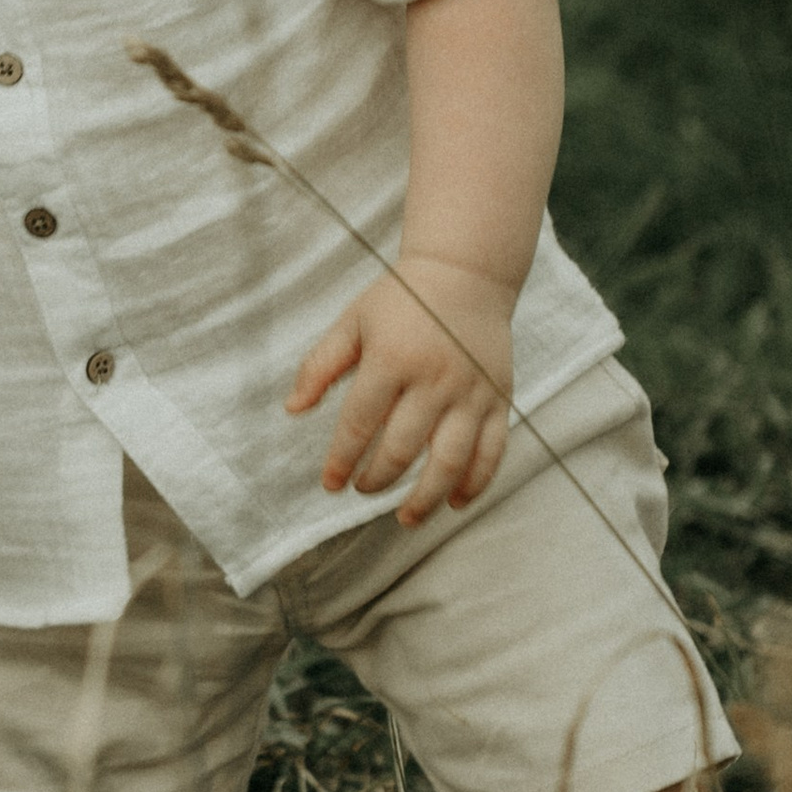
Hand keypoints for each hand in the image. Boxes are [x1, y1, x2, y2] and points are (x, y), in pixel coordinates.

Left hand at [286, 253, 516, 523]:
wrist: (466, 273)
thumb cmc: (401, 299)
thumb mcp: (352, 322)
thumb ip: (320, 366)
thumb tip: (292, 410)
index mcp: (392, 358)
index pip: (361, 423)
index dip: (342, 459)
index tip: (330, 483)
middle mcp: (434, 379)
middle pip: (403, 448)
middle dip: (378, 479)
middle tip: (363, 489)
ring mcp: (471, 392)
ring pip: (451, 460)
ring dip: (426, 497)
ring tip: (406, 518)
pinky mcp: (499, 398)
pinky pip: (492, 451)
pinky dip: (476, 483)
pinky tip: (455, 502)